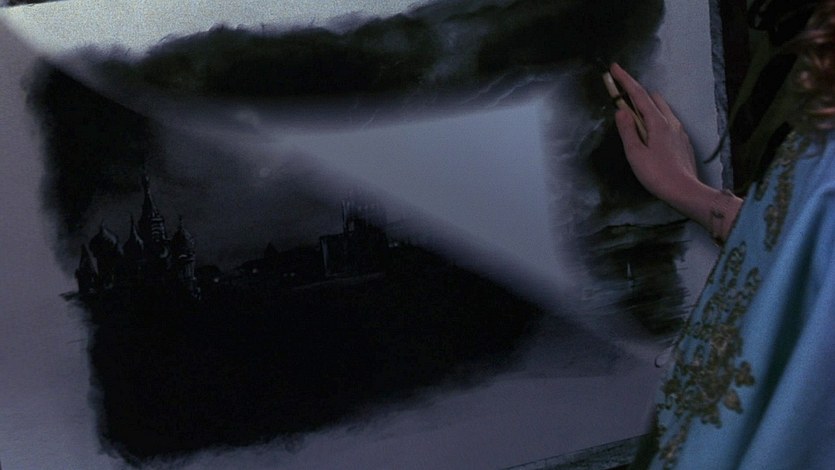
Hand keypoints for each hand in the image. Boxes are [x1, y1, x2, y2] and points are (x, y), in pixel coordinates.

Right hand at [609, 63, 698, 204]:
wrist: (685, 191)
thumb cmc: (657, 175)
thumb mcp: (635, 154)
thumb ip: (628, 130)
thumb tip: (621, 110)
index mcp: (657, 122)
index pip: (638, 95)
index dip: (625, 80)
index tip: (614, 68)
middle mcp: (671, 121)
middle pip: (652, 98)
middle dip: (636, 94)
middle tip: (621, 101)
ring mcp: (679, 130)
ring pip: (662, 109)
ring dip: (647, 107)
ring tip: (635, 122)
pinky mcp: (683, 140)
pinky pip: (668, 121)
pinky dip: (655, 119)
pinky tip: (650, 135)